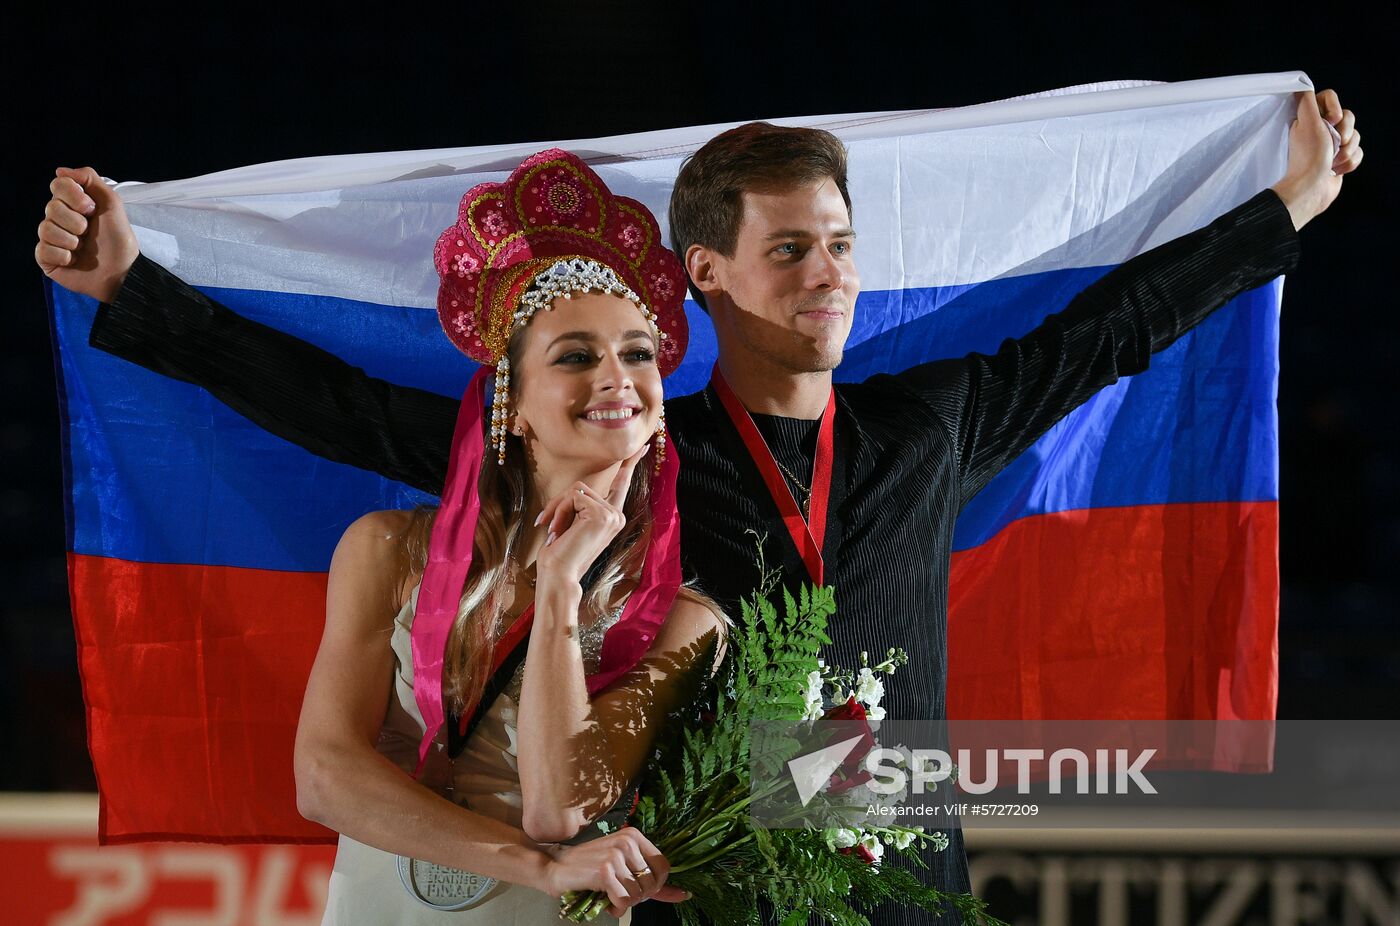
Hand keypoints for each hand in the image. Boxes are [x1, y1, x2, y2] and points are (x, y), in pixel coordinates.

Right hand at [35, 166, 140, 302]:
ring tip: (83, 248)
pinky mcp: (46, 258)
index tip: (91, 209)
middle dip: (76, 221)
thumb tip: (60, 171)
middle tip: (89, 232)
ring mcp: (51, 238)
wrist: (122, 271)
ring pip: (45, 228)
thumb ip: (90, 179)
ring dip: (71, 240)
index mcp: (72, 204)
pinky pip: (43, 248)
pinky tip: (74, 260)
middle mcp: (59, 219)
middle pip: (51, 207)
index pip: (58, 185)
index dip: (75, 197)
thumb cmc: (118, 239)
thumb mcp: (111, 203)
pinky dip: (63, 255)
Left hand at [534, 442, 649, 587]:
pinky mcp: (601, 514)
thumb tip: (578, 492)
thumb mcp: (572, 524)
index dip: (630, 463)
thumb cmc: (560, 553)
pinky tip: (558, 531)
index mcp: (613, 517)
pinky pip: (573, 497)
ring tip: (553, 531)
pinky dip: (560, 511)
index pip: (622, 484)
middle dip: (560, 503)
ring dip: (558, 508)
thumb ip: (581, 506)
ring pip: (576, 491)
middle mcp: (617, 515)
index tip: (643, 446)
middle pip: (584, 486)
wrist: (559, 574)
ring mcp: (612, 514)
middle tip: (545, 523)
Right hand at [541, 827, 685, 916]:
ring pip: (638, 895)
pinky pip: (624, 901)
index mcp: (634, 836)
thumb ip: (653, 881)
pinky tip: (606, 902)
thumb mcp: (623, 867)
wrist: (556, 866)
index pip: (664, 866)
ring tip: (611, 897)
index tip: (640, 889)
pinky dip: (615, 908)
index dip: (656, 885)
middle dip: (638, 897)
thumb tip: (684, 895)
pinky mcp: (604, 871)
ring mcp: (616, 855)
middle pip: (651, 883)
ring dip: (625, 904)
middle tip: (620, 894)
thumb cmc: (590, 868)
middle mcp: (627, 842)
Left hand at [1271, 89, 1361, 230]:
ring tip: (1332, 162)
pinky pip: (1358, 152)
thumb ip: (1307, 102)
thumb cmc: (1309, 157)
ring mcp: (1331, 145)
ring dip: (1347, 150)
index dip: (1335, 107)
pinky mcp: (1340, 159)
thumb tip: (1302, 85)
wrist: (1312, 189)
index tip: (1332, 120)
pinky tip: (1337, 170)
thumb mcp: (1307, 123)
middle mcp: (1320, 130)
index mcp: (1309, 119)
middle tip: (1334, 144)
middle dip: (1345, 132)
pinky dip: (1350, 162)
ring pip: (1355, 135)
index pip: (1329, 97)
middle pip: (1348, 116)